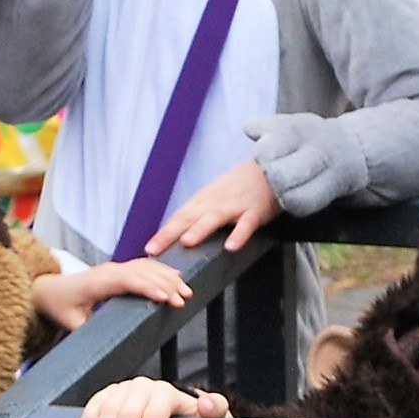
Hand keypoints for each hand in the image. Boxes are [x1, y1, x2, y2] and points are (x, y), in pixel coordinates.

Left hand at [31, 256, 194, 332]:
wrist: (49, 290)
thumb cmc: (61, 306)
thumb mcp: (71, 324)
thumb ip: (87, 332)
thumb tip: (104, 346)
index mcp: (98, 282)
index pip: (127, 281)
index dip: (148, 287)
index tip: (165, 297)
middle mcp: (109, 271)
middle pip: (142, 272)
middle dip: (165, 283)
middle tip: (184, 298)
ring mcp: (115, 268)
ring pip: (145, 267)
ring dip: (167, 276)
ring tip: (186, 290)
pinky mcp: (119, 270)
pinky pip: (143, 266)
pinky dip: (161, 270)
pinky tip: (176, 277)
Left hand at [144, 156, 281, 255]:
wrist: (270, 168)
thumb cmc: (240, 186)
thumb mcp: (215, 196)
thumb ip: (198, 214)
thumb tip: (178, 234)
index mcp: (203, 201)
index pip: (178, 218)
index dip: (163, 233)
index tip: (148, 248)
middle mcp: (214, 202)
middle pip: (189, 218)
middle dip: (170, 234)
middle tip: (154, 249)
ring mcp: (235, 206)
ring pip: (214, 218)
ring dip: (200, 229)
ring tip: (187, 241)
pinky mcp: (255, 211)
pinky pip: (246, 224)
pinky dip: (239, 235)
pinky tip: (231, 246)